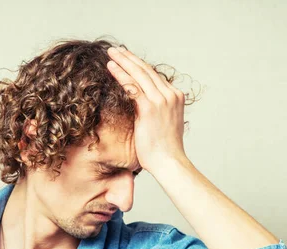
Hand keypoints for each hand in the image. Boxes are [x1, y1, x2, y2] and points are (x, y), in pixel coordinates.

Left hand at [106, 46, 187, 173]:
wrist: (169, 161)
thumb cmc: (164, 149)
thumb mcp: (163, 123)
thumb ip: (156, 110)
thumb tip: (143, 107)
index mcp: (176, 97)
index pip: (154, 76)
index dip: (139, 65)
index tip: (127, 58)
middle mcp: (171, 94)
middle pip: (146, 70)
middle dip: (129, 58)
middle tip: (116, 50)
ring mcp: (161, 100)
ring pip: (139, 74)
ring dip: (123, 61)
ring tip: (111, 53)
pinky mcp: (149, 107)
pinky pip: (132, 86)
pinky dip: (120, 74)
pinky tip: (110, 67)